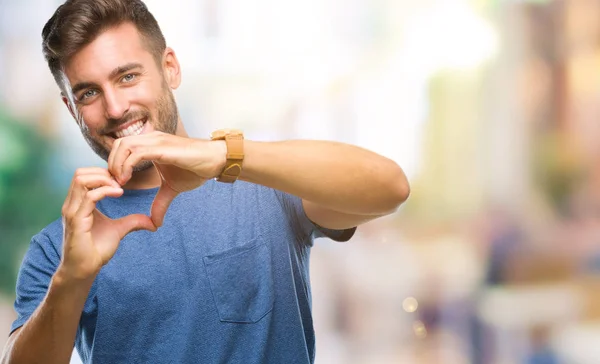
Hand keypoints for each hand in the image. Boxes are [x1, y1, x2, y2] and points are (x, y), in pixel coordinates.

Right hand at [60, 168, 155, 280]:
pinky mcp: (76, 221)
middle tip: (121, 183)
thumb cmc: (96, 250)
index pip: (84, 175)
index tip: (121, 182)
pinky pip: (89, 197)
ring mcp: (72, 212)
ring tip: (120, 188)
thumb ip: (133, 222)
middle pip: (80, 173)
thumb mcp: (119, 230)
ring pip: (81, 180)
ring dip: (104, 179)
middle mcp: (72, 205)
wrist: (85, 270)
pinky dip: (106, 191)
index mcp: (79, 204)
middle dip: (102, 173)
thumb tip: (152, 222)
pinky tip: (119, 194)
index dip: (103, 173)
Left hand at [108, 131, 225, 226]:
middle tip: (115, 184)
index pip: (122, 148)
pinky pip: (136, 153)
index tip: (117, 185)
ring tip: (120, 183)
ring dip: (117, 165)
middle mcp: (151, 139)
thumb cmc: (196, 169)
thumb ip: (160, 203)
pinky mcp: (162, 148)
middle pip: (118, 145)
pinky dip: (127, 166)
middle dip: (111, 165)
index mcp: (150, 144)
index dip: (114, 165)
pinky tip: (127, 180)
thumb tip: (155, 224)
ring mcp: (156, 141)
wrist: (215, 160)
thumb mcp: (172, 188)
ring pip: (124, 146)